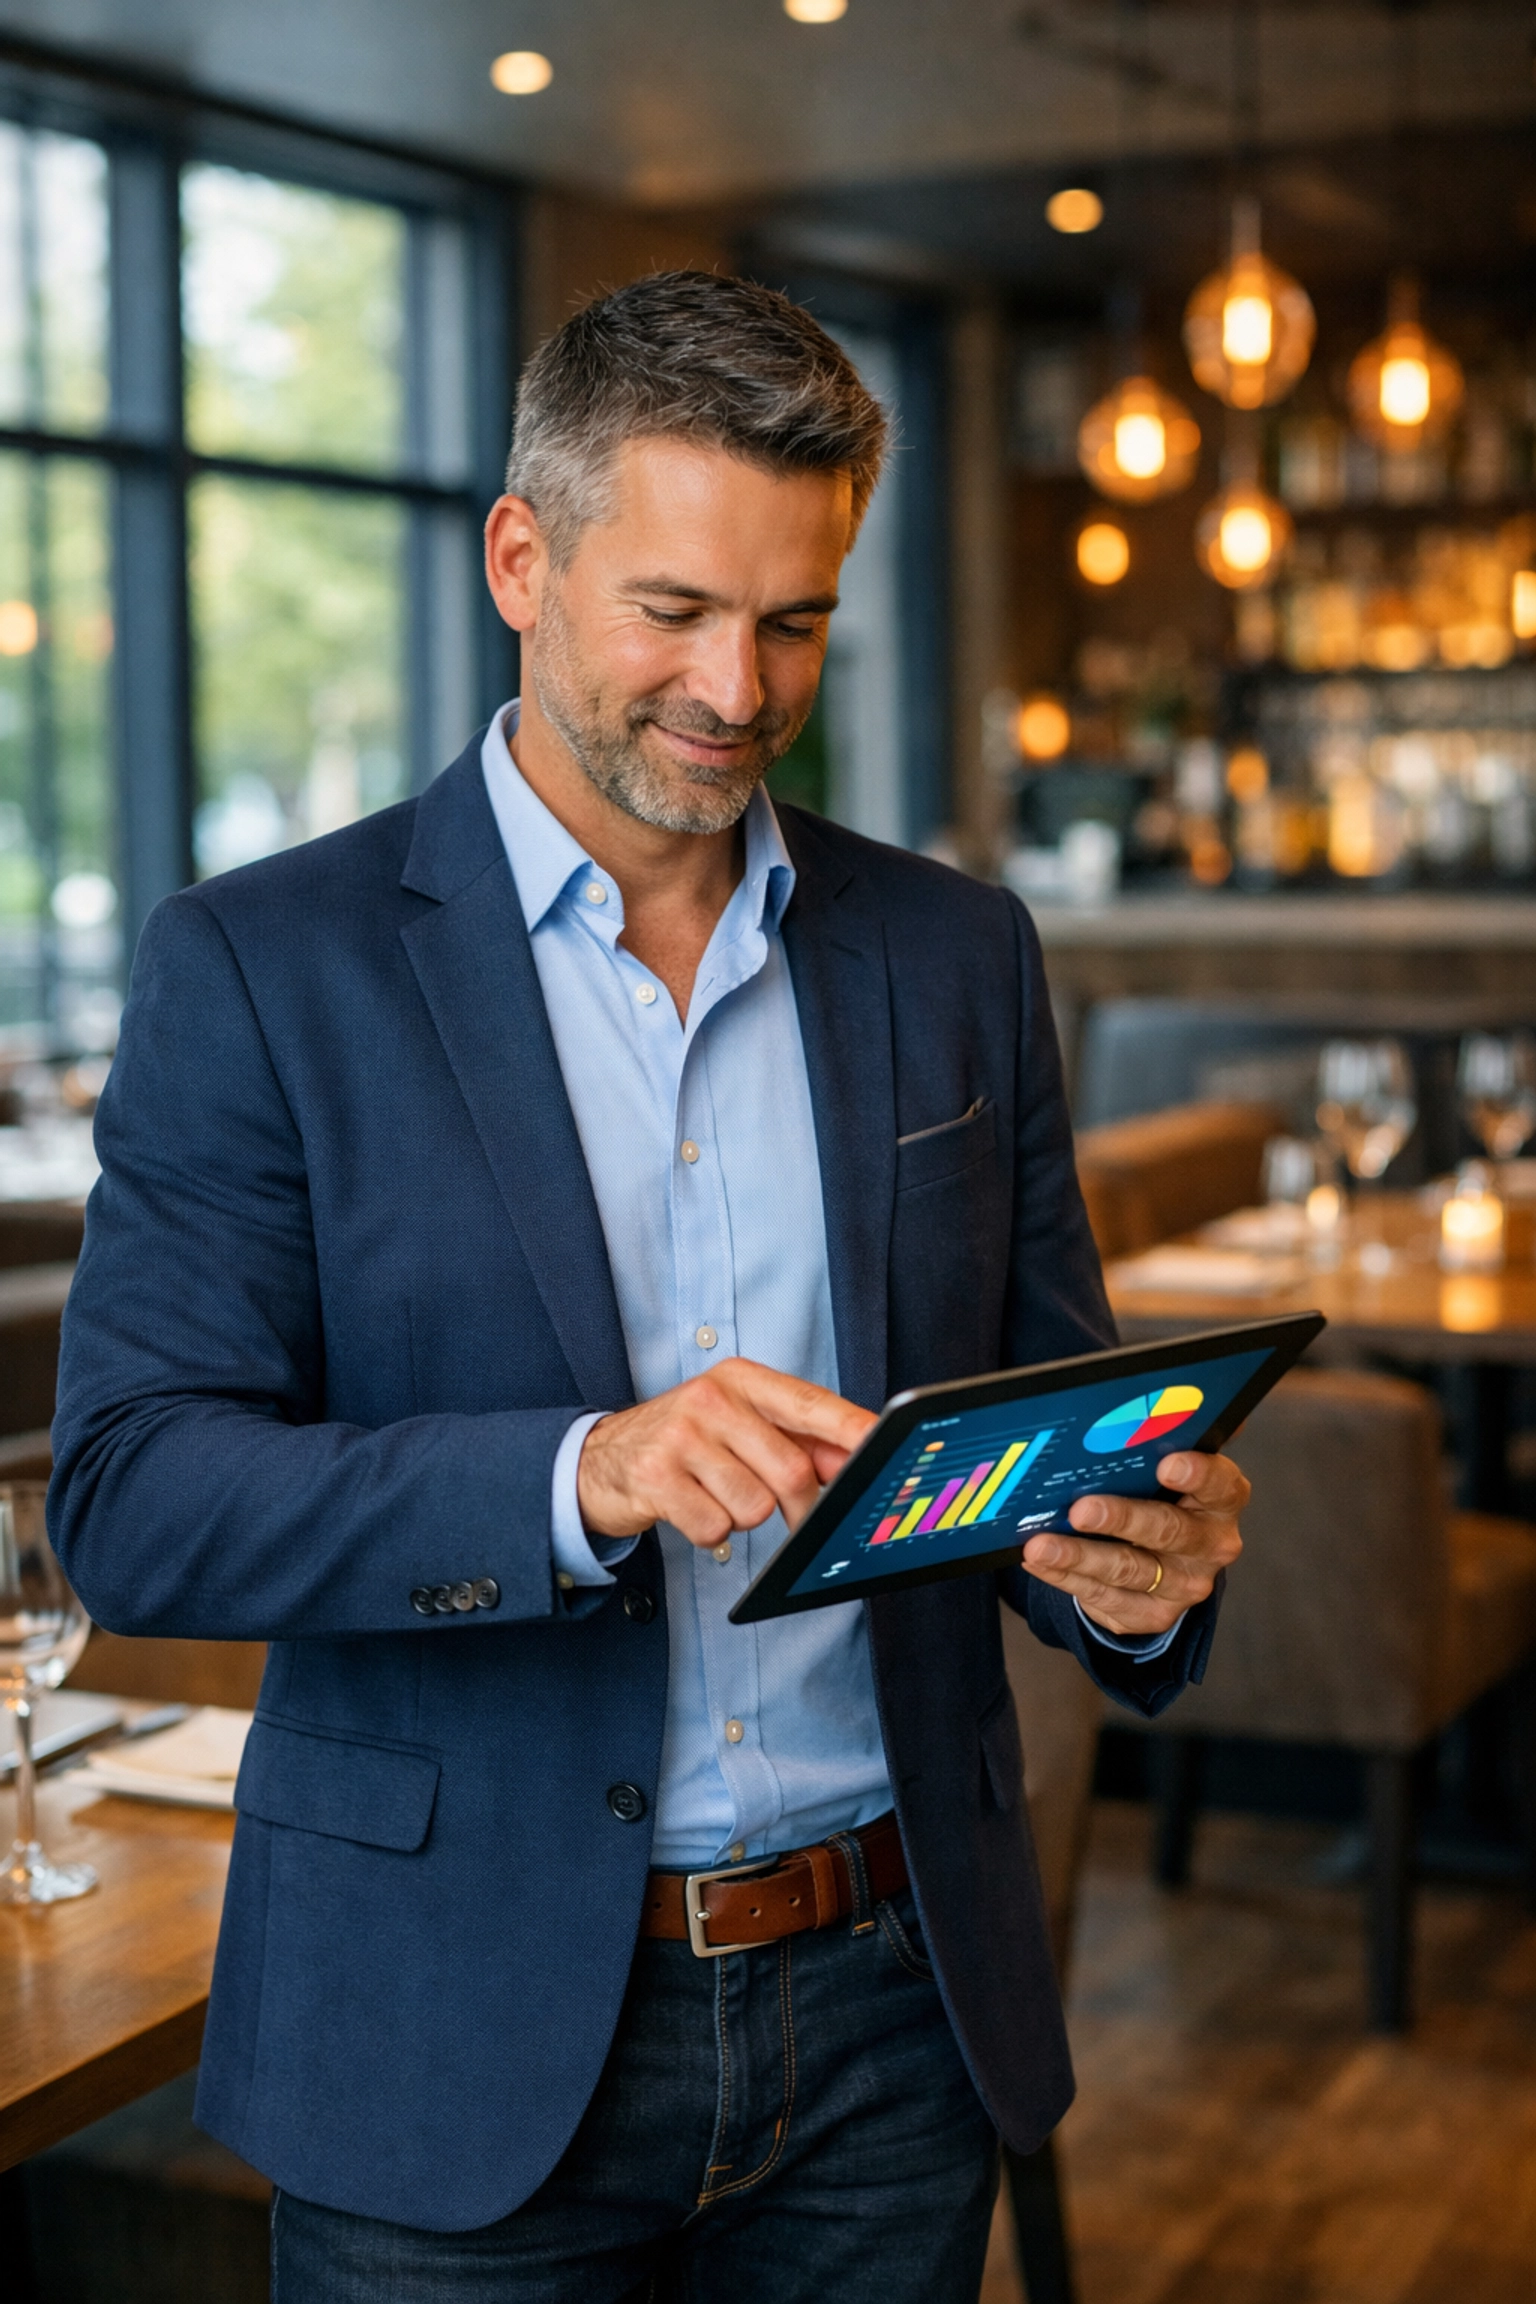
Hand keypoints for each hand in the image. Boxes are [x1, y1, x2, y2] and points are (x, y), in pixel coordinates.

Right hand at [577, 1358, 875, 1549]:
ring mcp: (680, 1437)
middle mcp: (711, 1399)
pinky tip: (691, 1508)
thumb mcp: (739, 1426)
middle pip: (790, 1469)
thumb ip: (799, 1442)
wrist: (598, 1460)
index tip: (884, 1447)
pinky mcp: (655, 1478)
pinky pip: (716, 1528)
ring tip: (716, 1495)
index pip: (810, 1403)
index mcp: (741, 1379)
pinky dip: (711, 1532)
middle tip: (789, 1512)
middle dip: (798, 1505)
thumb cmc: (685, 1442)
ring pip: (754, 1506)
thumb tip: (858, 1465)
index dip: (852, 1429)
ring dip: (744, 1517)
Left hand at [1020, 1449, 1246, 1640]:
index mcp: (1223, 1499)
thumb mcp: (1173, 1461)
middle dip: (1122, 1519)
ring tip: (1040, 1545)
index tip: (1167, 1464)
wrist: (1163, 1560)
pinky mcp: (1151, 1614)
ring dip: (1080, 1557)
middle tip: (1081, 1509)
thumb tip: (1167, 1389)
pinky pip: (1104, 1598)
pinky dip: (1066, 1579)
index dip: (1197, 1475)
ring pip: (1128, 1570)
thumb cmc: (1162, 1494)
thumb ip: (1173, 1431)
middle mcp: (1210, 1546)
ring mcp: (1182, 1585)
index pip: (1220, 1484)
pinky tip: (1038, 1561)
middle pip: (1168, 1531)